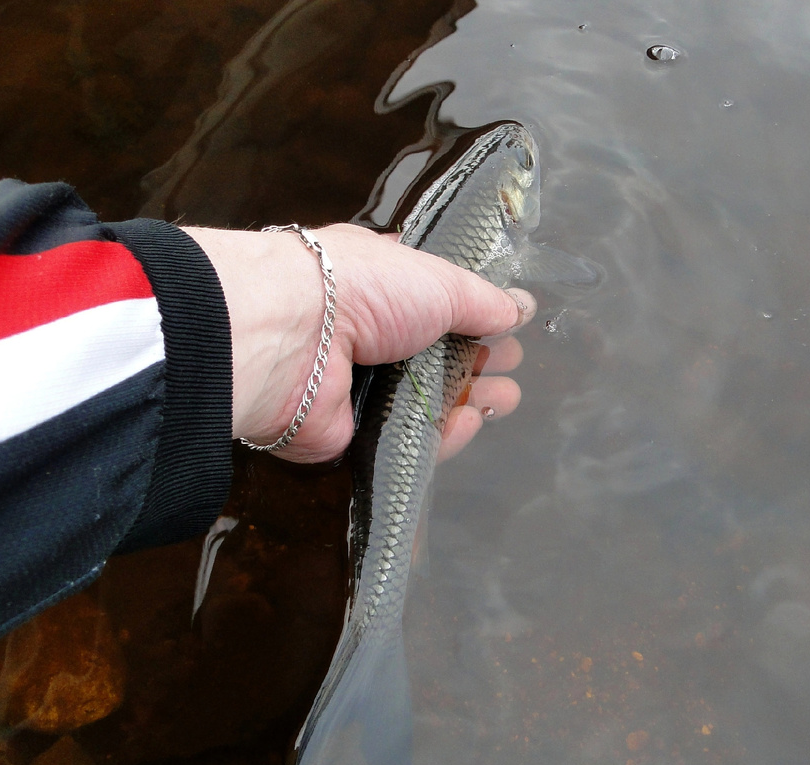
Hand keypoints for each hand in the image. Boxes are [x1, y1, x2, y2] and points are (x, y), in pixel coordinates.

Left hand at [181, 223, 535, 463]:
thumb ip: (480, 300)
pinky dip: (440, 435)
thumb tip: (518, 308)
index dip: (472, 314)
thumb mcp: (436, 280)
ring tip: (506, 399)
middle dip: (477, 360)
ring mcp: (357, 386)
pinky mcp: (350, 435)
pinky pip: (404, 440)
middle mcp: (366, 333)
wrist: (291, 338)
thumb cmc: (361, 289)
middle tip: (512, 367)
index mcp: (379, 282)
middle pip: (432, 354)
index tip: (508, 324)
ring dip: (468, 399)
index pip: (432, 301)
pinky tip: (471, 422)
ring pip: (422, 401)